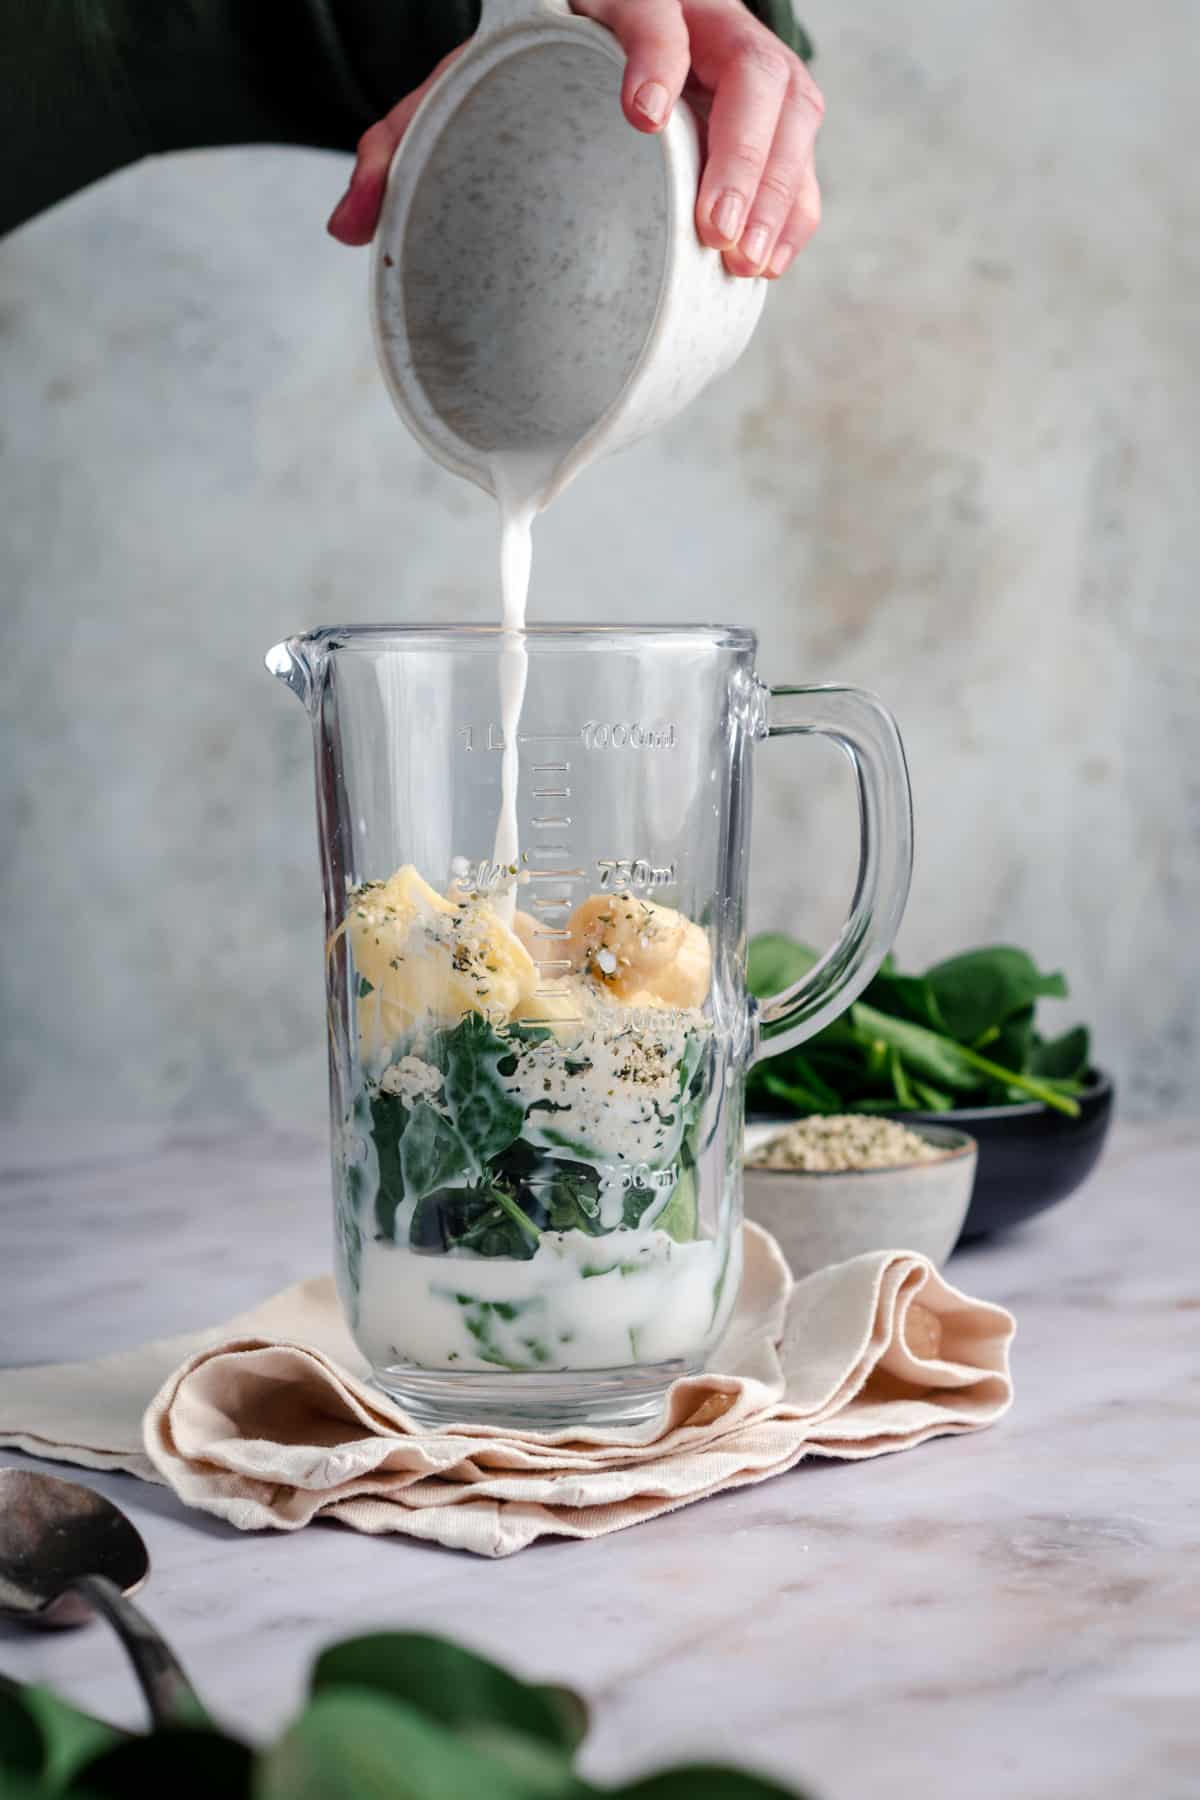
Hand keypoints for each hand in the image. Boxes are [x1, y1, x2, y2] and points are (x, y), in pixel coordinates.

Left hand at [326, 0, 822, 279]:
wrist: (584, 44)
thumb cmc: (520, 72)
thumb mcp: (458, 92)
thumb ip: (399, 143)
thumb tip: (345, 227)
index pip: (655, 13)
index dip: (655, 56)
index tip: (638, 115)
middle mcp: (700, 19)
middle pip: (754, 69)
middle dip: (743, 156)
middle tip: (715, 236)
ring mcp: (743, 62)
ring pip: (794, 108)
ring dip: (777, 191)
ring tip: (746, 265)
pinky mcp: (771, 113)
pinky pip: (804, 155)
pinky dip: (794, 210)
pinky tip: (770, 263)